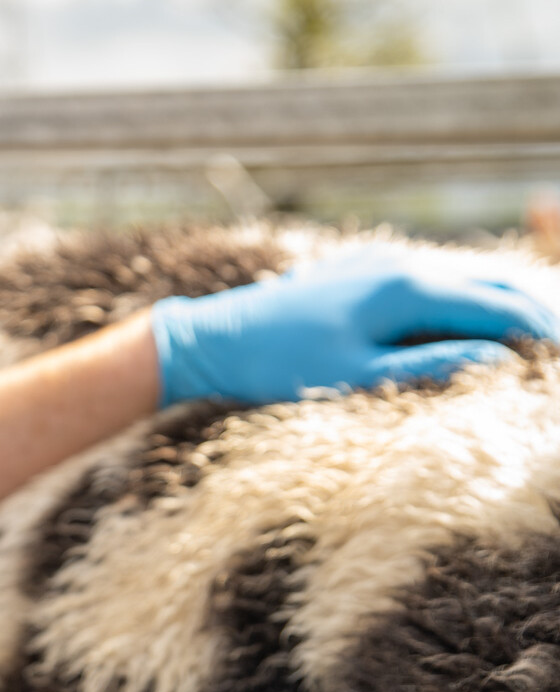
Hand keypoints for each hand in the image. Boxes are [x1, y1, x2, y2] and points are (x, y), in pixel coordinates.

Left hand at [151, 259, 557, 405]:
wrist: (215, 338)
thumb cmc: (278, 366)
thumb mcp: (354, 377)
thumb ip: (427, 368)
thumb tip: (498, 361)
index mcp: (405, 287)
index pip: (498, 305)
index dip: (544, 331)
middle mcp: (400, 264)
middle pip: (492, 283)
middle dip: (538, 314)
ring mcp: (381, 263)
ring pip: (466, 278)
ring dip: (507, 304)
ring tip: (541, 335)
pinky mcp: (363, 272)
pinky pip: (435, 280)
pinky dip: (470, 299)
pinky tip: (481, 321)